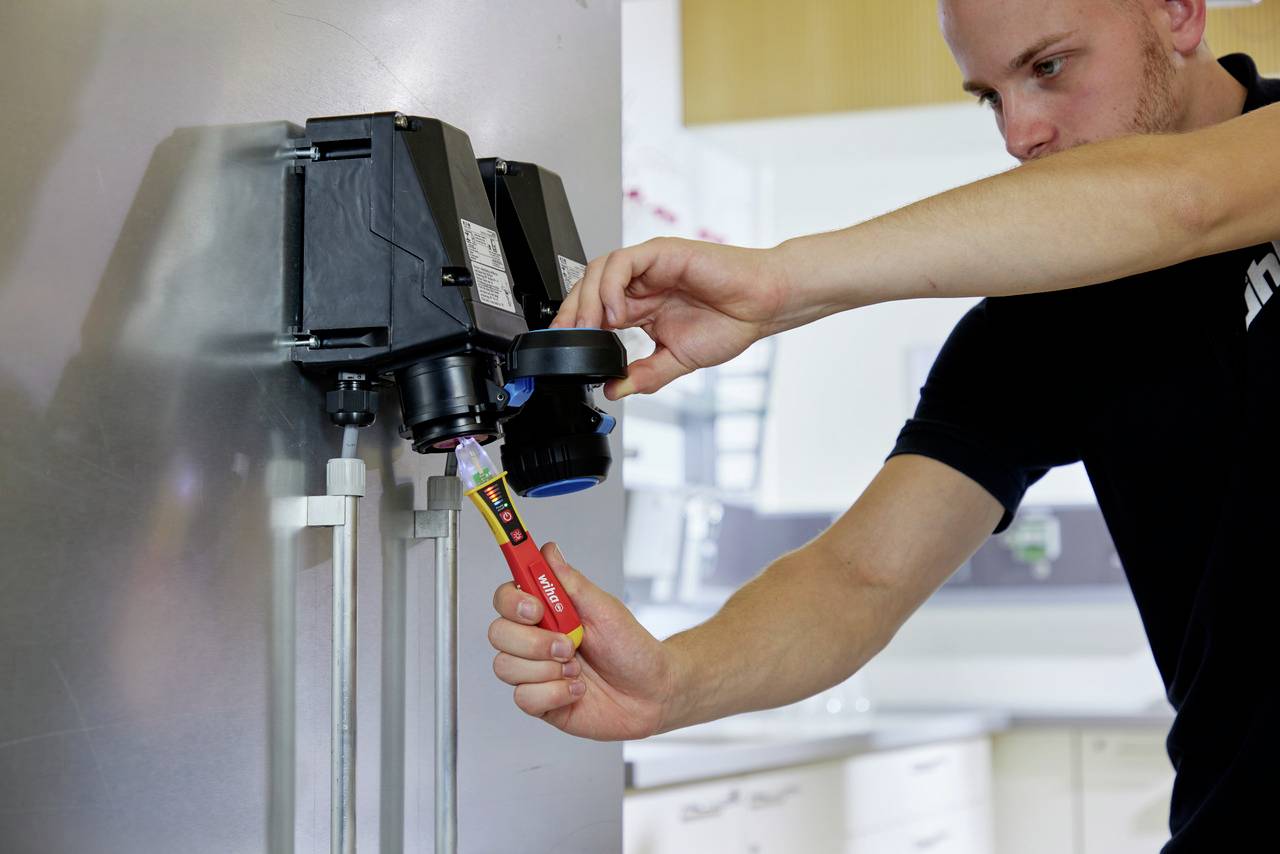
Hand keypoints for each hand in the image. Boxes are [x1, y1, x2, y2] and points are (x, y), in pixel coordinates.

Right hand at [488, 542, 678, 740]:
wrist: (651, 693)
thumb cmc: (631, 648)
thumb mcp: (604, 608)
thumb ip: (571, 582)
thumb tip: (547, 550)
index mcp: (547, 612)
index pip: (506, 598)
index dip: (512, 602)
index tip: (536, 608)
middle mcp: (534, 639)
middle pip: (498, 633)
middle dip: (532, 642)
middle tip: (568, 646)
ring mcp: (534, 671)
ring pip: (506, 667)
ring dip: (546, 670)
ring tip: (577, 670)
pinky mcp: (540, 702)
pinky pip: (524, 698)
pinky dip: (555, 693)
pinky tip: (577, 690)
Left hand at [555, 238, 790, 398]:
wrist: (762, 306)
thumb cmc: (730, 324)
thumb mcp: (679, 360)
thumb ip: (646, 374)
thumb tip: (614, 389)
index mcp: (640, 307)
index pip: (593, 311)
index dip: (574, 326)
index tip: (564, 349)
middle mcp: (641, 284)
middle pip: (588, 288)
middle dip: (571, 313)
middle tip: (568, 338)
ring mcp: (649, 266)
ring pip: (599, 271)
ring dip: (587, 299)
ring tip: (591, 327)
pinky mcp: (661, 252)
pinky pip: (622, 262)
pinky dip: (610, 286)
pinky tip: (615, 312)